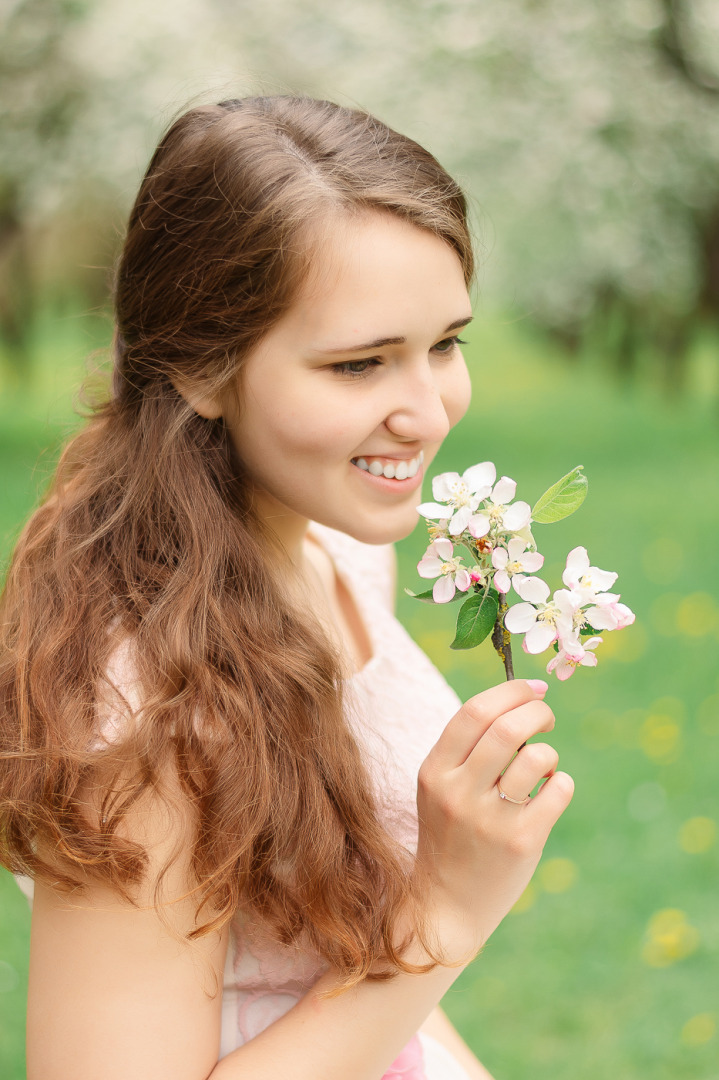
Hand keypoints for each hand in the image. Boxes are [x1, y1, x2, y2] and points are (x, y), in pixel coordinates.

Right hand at [416, 679, 573, 958]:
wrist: (446, 904)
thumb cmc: (452, 834)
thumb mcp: (441, 787)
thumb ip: (467, 748)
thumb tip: (519, 699)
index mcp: (434, 771)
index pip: (473, 711)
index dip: (510, 691)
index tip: (533, 688)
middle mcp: (457, 792)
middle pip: (507, 727)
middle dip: (537, 711)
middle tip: (546, 715)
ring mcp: (489, 819)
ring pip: (536, 757)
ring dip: (548, 752)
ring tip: (543, 766)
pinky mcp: (520, 842)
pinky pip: (558, 790)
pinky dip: (562, 782)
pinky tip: (551, 793)